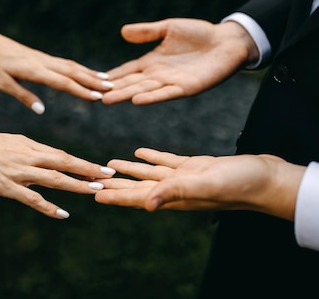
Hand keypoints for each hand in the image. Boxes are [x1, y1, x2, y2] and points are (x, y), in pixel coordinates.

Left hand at [0, 16, 112, 113]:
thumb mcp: (3, 83)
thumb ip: (23, 96)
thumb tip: (42, 110)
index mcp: (33, 70)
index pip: (61, 82)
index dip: (80, 90)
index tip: (96, 97)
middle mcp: (43, 62)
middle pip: (72, 72)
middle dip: (93, 81)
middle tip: (112, 89)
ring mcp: (44, 58)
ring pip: (71, 66)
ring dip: (90, 74)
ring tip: (108, 81)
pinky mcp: (43, 57)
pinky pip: (65, 63)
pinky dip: (80, 68)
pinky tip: (88, 73)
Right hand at [0, 123, 114, 218]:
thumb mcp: (6, 143)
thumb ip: (24, 152)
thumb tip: (40, 158)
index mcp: (27, 144)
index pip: (60, 154)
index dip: (82, 162)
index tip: (101, 167)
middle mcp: (27, 155)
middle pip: (64, 162)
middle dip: (89, 170)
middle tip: (110, 175)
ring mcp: (18, 171)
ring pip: (54, 178)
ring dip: (77, 184)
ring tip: (96, 190)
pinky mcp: (6, 185)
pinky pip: (32, 198)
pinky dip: (49, 207)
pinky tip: (63, 213)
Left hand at [94, 148, 303, 220]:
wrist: (265, 178)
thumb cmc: (238, 184)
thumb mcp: (204, 185)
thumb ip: (175, 192)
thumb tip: (148, 205)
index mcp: (174, 196)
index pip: (136, 196)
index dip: (114, 195)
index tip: (92, 193)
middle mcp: (175, 189)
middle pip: (137, 187)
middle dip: (114, 184)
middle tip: (92, 179)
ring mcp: (184, 178)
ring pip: (149, 174)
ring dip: (129, 170)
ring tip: (109, 165)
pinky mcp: (194, 167)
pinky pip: (166, 162)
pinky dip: (151, 158)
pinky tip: (139, 153)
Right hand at [102, 18, 257, 104]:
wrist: (228, 41)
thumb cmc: (200, 33)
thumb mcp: (168, 28)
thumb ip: (147, 32)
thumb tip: (122, 32)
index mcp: (152, 62)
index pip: (126, 71)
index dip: (111, 76)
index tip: (91, 80)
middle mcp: (158, 74)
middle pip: (130, 83)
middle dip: (112, 89)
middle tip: (92, 95)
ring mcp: (171, 82)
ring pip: (143, 90)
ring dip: (125, 96)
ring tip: (107, 100)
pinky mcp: (186, 87)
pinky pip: (165, 93)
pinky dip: (151, 97)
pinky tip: (137, 100)